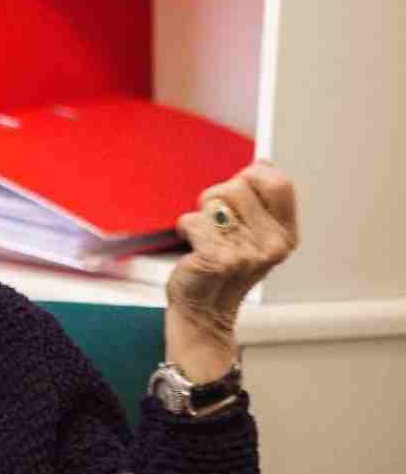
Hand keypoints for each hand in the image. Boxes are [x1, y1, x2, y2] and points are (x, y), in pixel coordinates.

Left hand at [164, 159, 299, 380]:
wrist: (205, 309)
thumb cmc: (225, 267)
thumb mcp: (255, 233)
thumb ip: (261, 200)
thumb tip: (263, 163)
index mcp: (286, 233)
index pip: (278, 182)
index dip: (251, 177)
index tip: (239, 195)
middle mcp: (273, 244)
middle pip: (238, 185)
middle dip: (217, 197)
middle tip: (217, 224)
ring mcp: (247, 253)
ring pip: (213, 200)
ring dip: (201, 214)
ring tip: (206, 237)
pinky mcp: (218, 258)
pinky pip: (193, 221)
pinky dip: (186, 229)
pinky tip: (194, 248)